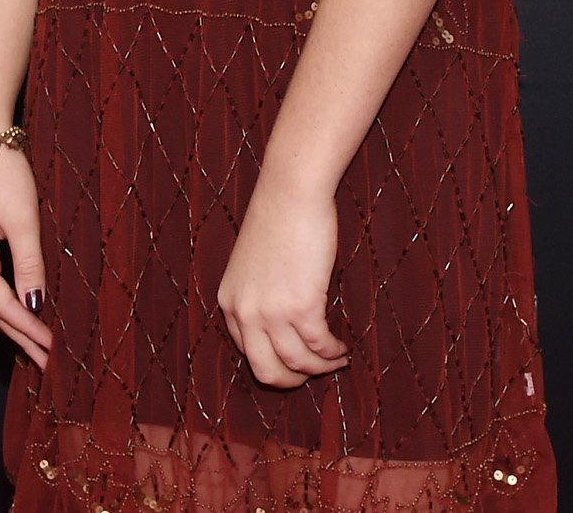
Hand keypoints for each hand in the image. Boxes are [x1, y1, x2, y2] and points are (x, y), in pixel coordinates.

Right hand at [0, 144, 50, 368]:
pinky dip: (1, 303)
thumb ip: (29, 266)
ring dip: (9, 323)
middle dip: (18, 336)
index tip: (51, 350)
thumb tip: (35, 306)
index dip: (27, 330)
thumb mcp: (23, 220)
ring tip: (34, 347)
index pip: (1, 307)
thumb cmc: (1, 171)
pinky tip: (18, 311)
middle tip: (45, 362)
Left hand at [217, 177, 349, 387]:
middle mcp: (244, 313)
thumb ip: (259, 295)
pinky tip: (343, 347)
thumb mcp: (252, 264)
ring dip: (321, 367)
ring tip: (338, 359)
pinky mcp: (302, 306)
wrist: (291, 192)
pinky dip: (333, 351)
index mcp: (229, 303)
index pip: (247, 353)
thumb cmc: (278, 219)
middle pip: (267, 371)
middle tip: (313, 374)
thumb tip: (283, 324)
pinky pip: (320, 345)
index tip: (294, 361)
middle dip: (293, 380)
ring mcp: (271, 312)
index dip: (274, 363)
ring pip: (298, 362)